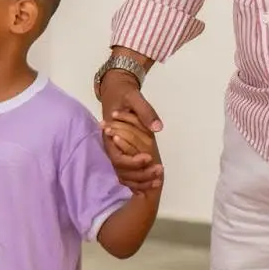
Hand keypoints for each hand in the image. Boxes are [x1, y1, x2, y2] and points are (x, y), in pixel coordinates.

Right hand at [99, 72, 163, 192]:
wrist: (117, 89)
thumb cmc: (123, 94)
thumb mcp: (134, 98)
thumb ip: (146, 113)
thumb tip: (158, 128)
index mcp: (109, 135)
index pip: (117, 158)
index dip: (133, 162)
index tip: (149, 158)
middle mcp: (110, 146)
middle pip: (121, 171)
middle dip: (140, 174)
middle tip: (159, 171)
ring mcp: (116, 150)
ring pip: (124, 175)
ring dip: (141, 180)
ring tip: (158, 179)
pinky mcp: (123, 152)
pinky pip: (128, 171)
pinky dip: (139, 178)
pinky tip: (154, 179)